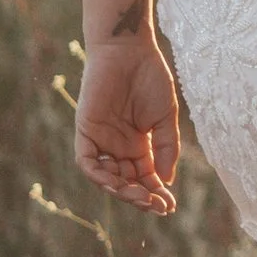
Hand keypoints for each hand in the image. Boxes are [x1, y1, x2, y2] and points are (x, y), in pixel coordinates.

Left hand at [76, 29, 181, 214]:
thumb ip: (165, 148)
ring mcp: (102, 140)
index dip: (156, 193)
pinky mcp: (86, 131)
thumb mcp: (165, 117)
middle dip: (141, 197)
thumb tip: (166, 181)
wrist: (129, 50)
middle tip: (157, 205)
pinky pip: (87, 162)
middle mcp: (119, 146)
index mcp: (139, 144)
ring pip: (107, 177)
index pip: (145, 177)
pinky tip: (116, 184)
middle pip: (127, 182)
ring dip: (123, 191)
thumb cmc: (150, 78)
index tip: (170, 206)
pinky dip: (99, 175)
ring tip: (141, 197)